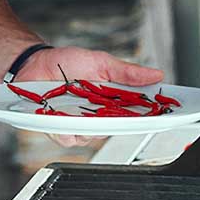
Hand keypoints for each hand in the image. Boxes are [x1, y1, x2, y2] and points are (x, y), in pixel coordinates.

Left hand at [17, 46, 164, 147]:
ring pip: (92, 137)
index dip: (152, 116)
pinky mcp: (58, 129)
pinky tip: (63, 118)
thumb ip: (126, 72)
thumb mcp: (100, 62)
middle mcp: (97, 116)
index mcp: (111, 101)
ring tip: (83, 110)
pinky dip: (66, 130)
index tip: (165, 114)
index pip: (136, 113)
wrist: (34, 63)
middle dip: (121, 123)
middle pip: (116, 129)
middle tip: (121, 112)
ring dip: (89, 125)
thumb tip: (156, 74)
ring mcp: (78, 124)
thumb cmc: (66, 63)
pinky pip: (67, 138)